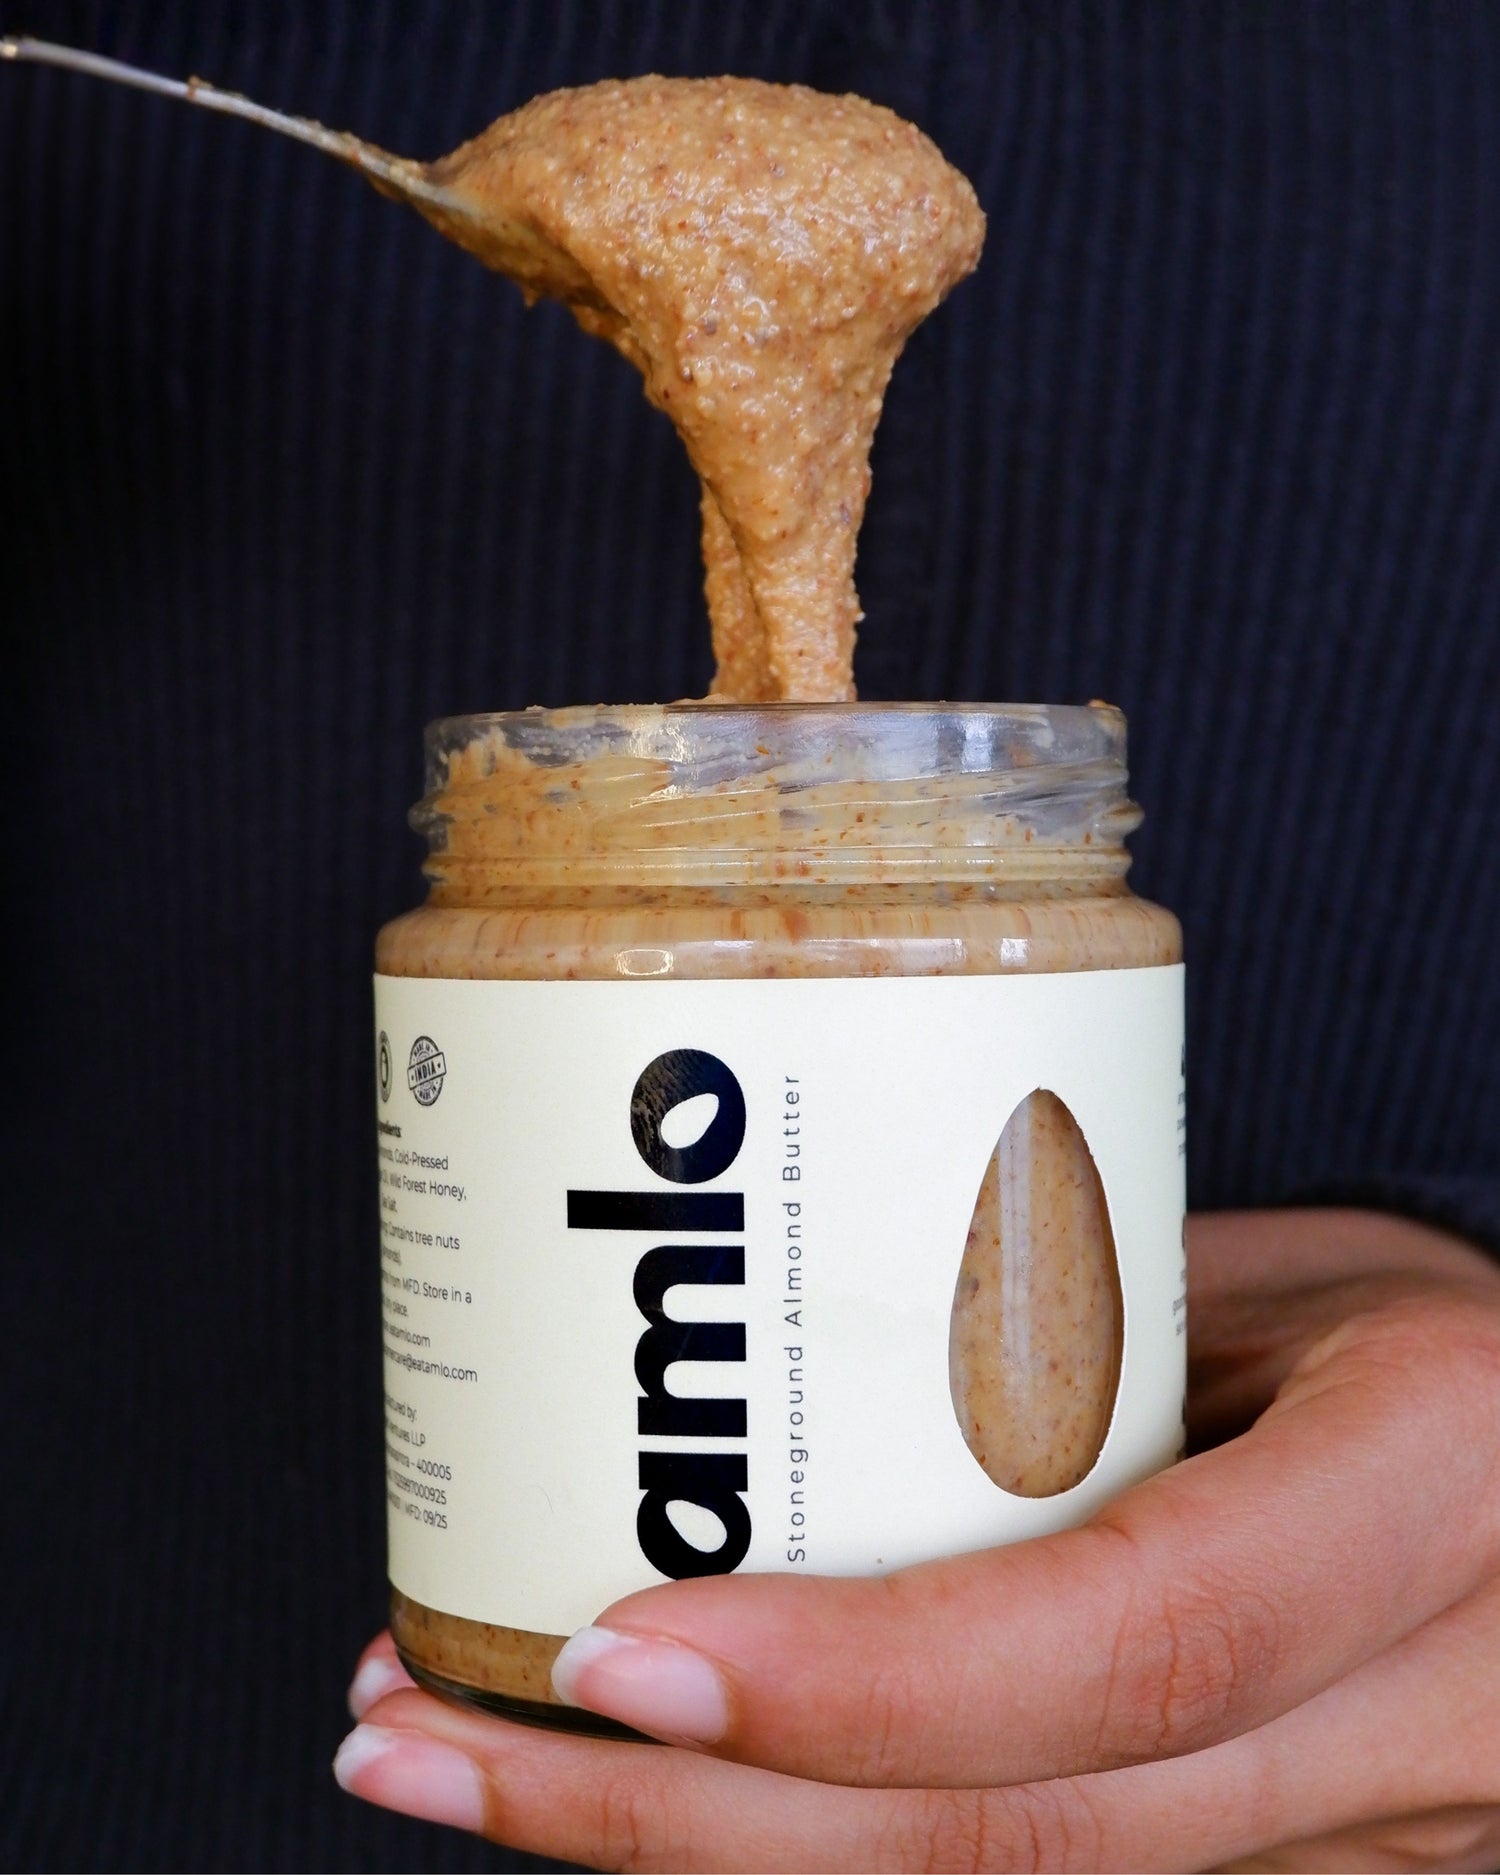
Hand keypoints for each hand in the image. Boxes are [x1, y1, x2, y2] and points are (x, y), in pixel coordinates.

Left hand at [334, 1210, 1499, 1870]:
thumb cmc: (1450, 1349)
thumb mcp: (1300, 1286)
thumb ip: (1083, 1344)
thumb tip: (805, 1365)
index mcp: (1417, 1498)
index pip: (1127, 1641)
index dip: (857, 1681)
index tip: (606, 1653)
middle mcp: (1407, 1714)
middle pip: (1017, 1841)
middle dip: (682, 1829)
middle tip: (433, 1736)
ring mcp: (1364, 1847)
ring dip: (712, 1854)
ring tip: (487, 1765)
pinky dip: (828, 1854)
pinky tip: (676, 1796)